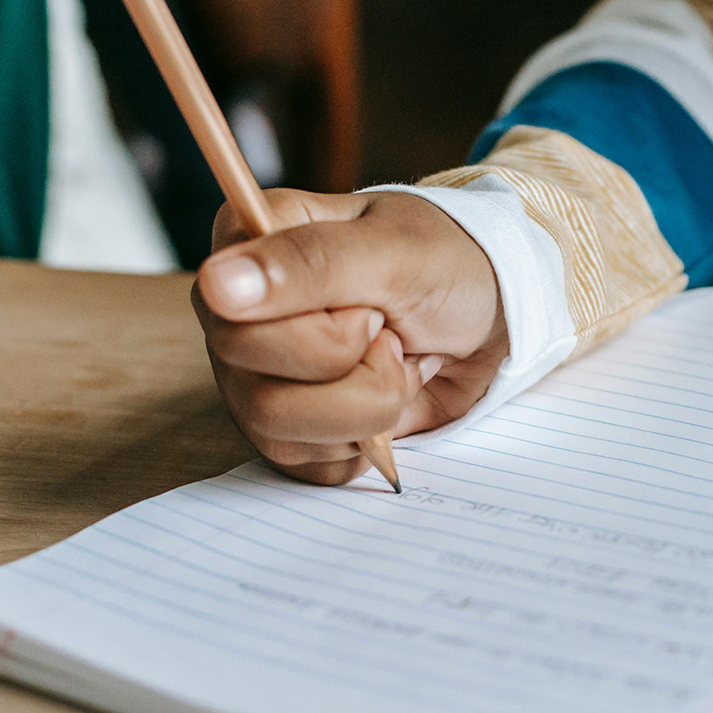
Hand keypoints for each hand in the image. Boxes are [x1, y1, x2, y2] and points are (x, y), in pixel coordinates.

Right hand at [193, 190, 506, 484]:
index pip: (232, 322)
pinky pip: (308, 465)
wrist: (495, 308)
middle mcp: (236, 316)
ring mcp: (256, 376)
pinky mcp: (291, 429)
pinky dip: (367, 440)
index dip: (320, 333)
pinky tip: (390, 394)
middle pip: (257, 389)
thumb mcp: (393, 250)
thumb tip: (217, 285)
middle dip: (356, 372)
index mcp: (244, 247)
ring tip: (398, 362)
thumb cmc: (445, 262)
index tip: (369, 308)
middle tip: (391, 332)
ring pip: (279, 433)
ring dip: (368, 406)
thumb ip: (308, 262)